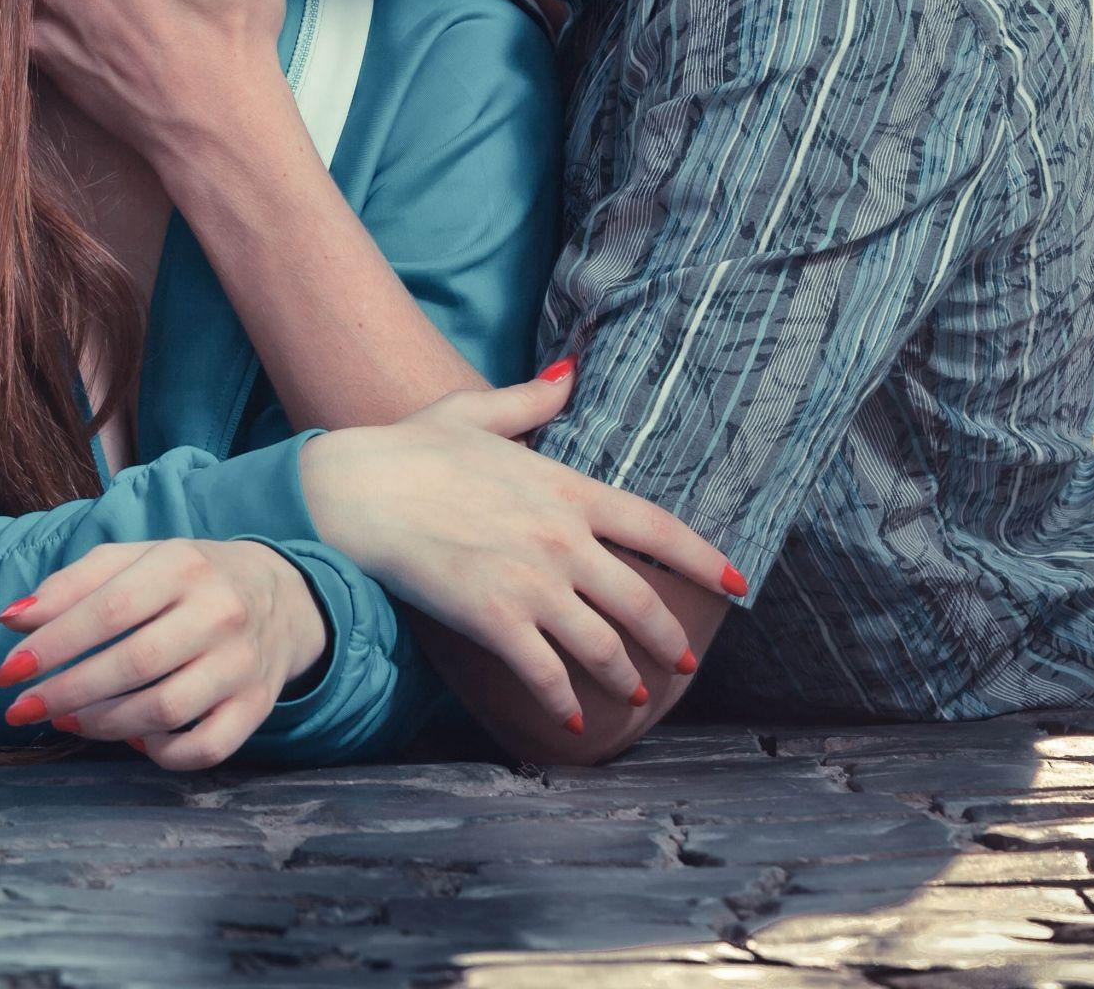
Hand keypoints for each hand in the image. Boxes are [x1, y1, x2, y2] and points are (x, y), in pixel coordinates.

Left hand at [0, 537, 325, 769]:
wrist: (280, 597)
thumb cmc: (188, 579)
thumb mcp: (135, 561)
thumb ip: (73, 585)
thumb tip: (11, 621)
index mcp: (183, 565)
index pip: (110, 608)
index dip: (53, 644)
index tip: (7, 672)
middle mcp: (219, 612)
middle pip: (134, 663)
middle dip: (66, 692)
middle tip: (21, 709)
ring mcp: (242, 663)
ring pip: (165, 710)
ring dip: (103, 724)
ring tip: (68, 720)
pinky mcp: (256, 707)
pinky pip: (204, 748)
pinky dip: (160, 754)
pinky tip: (132, 739)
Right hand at [298, 362, 742, 731]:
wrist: (357, 490)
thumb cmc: (410, 448)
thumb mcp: (475, 411)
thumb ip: (531, 401)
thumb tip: (570, 373)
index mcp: (565, 488)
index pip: (657, 527)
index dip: (704, 560)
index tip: (736, 583)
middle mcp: (561, 540)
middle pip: (640, 601)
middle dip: (669, 639)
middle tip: (683, 663)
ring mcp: (531, 584)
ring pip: (602, 647)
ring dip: (624, 677)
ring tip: (633, 694)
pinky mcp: (495, 621)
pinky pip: (546, 674)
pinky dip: (562, 702)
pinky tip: (569, 719)